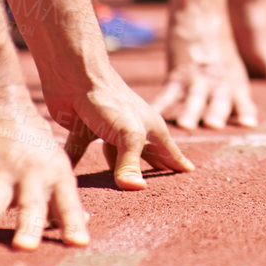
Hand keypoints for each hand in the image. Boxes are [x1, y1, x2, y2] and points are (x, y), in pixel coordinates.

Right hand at [0, 99, 86, 251]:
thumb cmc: (29, 142)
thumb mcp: (53, 163)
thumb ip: (63, 196)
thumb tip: (86, 222)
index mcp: (55, 171)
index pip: (67, 201)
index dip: (73, 222)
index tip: (79, 244)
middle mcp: (29, 172)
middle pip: (30, 204)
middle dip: (28, 226)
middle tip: (26, 248)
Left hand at [46, 68, 193, 189]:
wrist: (76, 75)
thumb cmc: (110, 100)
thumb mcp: (128, 133)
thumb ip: (131, 163)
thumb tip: (136, 189)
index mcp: (150, 130)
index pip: (171, 153)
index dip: (180, 165)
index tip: (192, 176)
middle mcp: (132, 131)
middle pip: (146, 156)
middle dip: (153, 171)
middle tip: (163, 188)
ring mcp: (108, 131)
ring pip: (115, 158)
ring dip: (116, 172)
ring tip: (120, 190)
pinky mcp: (84, 130)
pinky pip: (81, 153)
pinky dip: (77, 165)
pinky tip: (74, 180)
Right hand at [151, 0, 257, 129]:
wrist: (201, 12)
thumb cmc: (219, 46)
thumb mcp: (235, 69)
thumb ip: (243, 97)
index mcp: (235, 82)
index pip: (242, 100)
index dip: (246, 111)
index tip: (249, 124)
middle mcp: (218, 81)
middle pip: (218, 101)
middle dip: (217, 114)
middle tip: (214, 126)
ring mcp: (197, 77)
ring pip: (193, 98)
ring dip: (189, 112)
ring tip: (185, 126)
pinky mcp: (177, 73)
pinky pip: (167, 93)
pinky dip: (160, 105)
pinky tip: (153, 113)